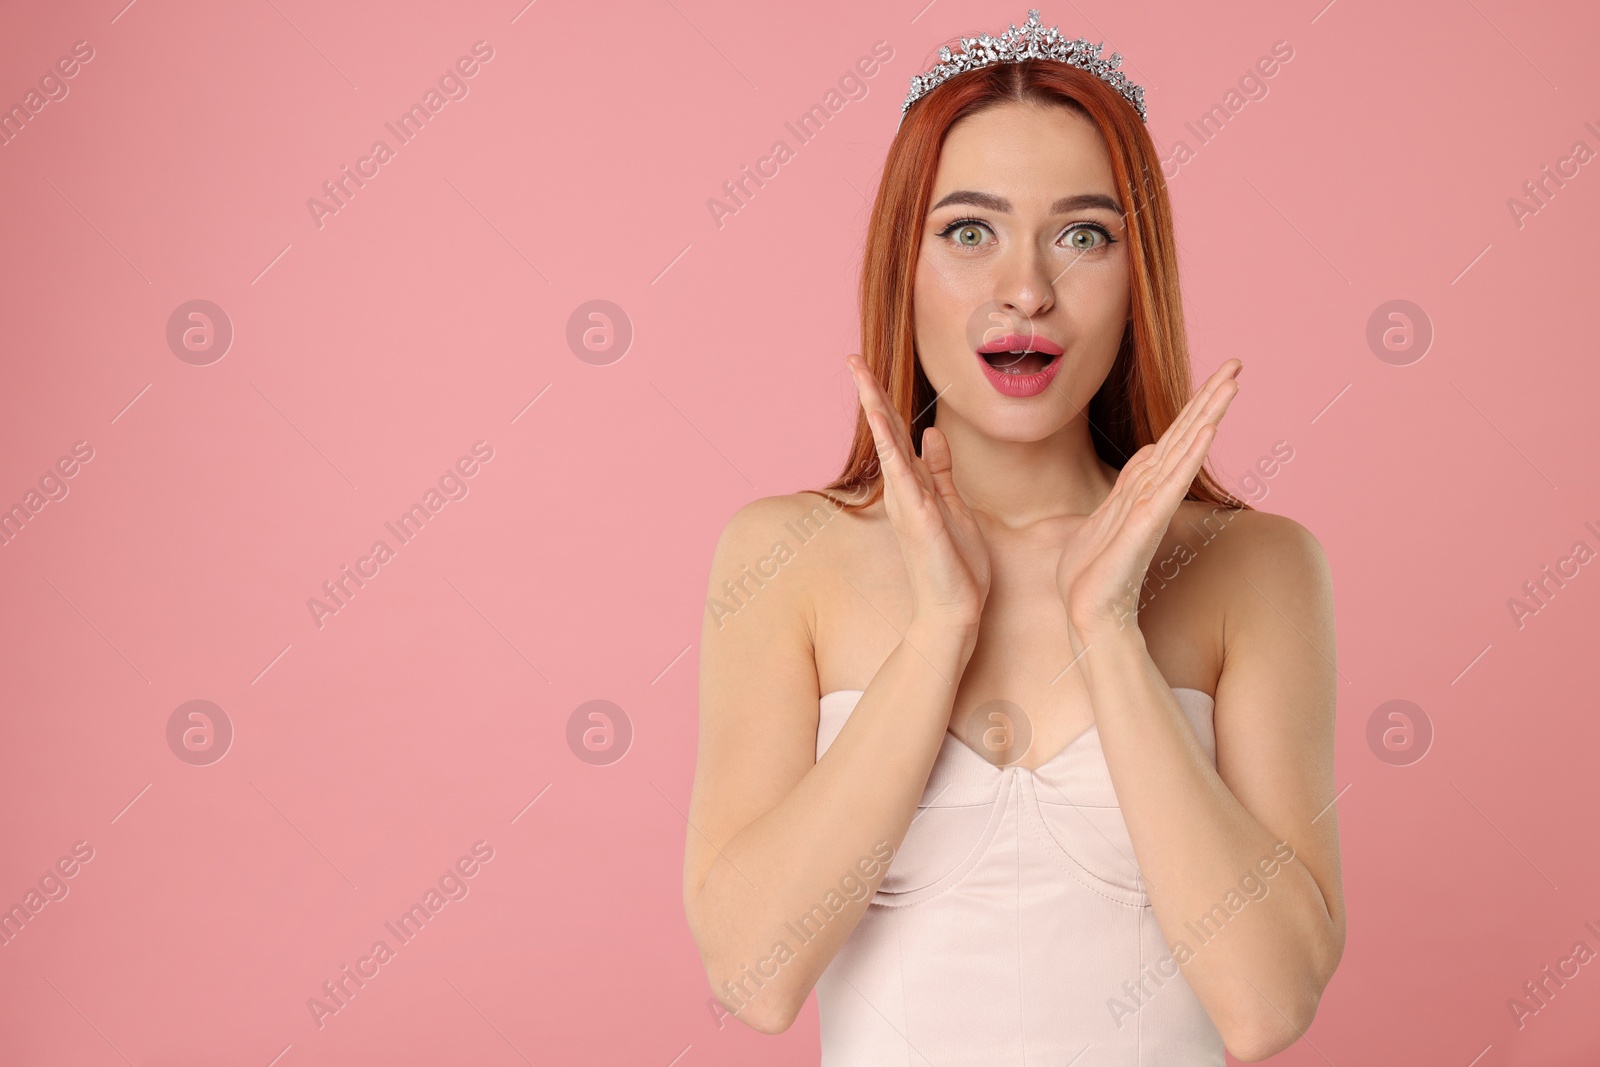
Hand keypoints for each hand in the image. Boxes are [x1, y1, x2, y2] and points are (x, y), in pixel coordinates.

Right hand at [847, 353, 991, 630]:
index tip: (867, 369)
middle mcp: (903, 489)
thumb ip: (941, 471)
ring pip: (887, 444)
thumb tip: (932, 434)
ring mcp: (907, 501)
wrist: (955, 610)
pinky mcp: (918, 516)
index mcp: (912, 485)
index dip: (884, 399)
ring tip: (859, 375)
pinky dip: (891, 446)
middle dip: (869, 392)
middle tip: (850, 357)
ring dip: (874, 408)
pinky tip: (883, 422)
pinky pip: (902, 474)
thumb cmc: (956, 565)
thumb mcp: (954, 506)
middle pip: (884, 430)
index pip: (896, 433)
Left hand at [1054, 359, 1242, 638]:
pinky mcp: (1144, 525)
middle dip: (1210, 399)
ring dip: (1206, 416)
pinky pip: (1169, 484)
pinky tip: (1206, 431)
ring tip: (1229, 385)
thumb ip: (1128, 484)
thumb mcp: (1104, 514)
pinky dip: (1188, 456)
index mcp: (1144, 488)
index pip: (1174, 437)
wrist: (1088, 613)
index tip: (1220, 373)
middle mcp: (1154, 493)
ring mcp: (1152, 508)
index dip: (1196, 404)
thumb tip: (1151, 452)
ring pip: (1182, 453)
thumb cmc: (1094, 571)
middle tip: (1237, 362)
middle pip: (1186, 436)